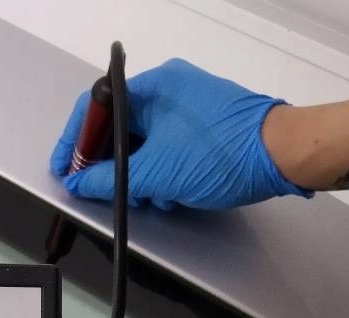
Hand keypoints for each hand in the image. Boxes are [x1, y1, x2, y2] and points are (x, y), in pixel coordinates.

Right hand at [50, 58, 311, 209]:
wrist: (284, 156)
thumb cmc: (221, 154)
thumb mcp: (154, 173)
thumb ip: (108, 180)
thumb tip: (78, 183)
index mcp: (152, 87)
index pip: (95, 108)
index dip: (74, 142)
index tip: (64, 170)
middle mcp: (169, 90)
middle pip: (118, 128)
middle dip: (110, 166)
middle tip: (101, 191)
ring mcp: (188, 108)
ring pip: (142, 143)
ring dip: (137, 175)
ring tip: (148, 198)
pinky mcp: (204, 127)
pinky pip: (165, 148)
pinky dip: (159, 172)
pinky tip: (168, 195)